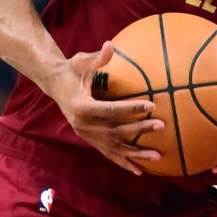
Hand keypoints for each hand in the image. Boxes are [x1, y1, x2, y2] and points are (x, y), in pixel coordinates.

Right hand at [54, 41, 163, 175]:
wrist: (54, 85)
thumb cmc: (71, 70)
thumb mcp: (81, 62)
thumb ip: (97, 58)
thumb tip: (111, 45)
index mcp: (82, 107)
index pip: (111, 110)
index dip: (132, 108)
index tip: (151, 105)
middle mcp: (84, 126)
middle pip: (116, 130)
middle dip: (140, 129)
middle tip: (162, 125)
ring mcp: (87, 136)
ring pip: (115, 148)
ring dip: (136, 153)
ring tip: (158, 157)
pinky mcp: (90, 140)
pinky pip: (109, 154)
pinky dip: (124, 162)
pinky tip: (140, 171)